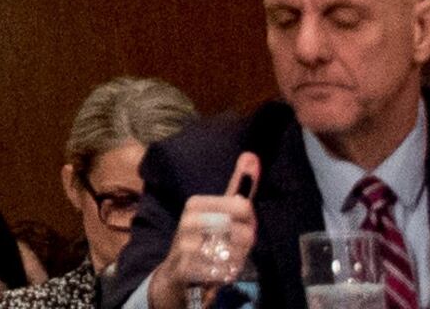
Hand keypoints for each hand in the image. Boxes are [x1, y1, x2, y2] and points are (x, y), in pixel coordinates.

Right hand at [150, 157, 260, 308]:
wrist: (177, 275)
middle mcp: (187, 221)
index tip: (238, 227)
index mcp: (195, 203)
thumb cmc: (205, 239)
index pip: (244, 206)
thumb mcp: (220, 212)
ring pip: (235, 255)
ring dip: (236, 262)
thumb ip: (238, 187)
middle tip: (232, 248)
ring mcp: (184, 246)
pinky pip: (223, 273)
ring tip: (225, 260)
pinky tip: (218, 272)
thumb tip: (252, 155)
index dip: (250, 222)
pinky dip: (226, 275)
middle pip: (244, 233)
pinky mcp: (184, 269)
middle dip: (244, 245)